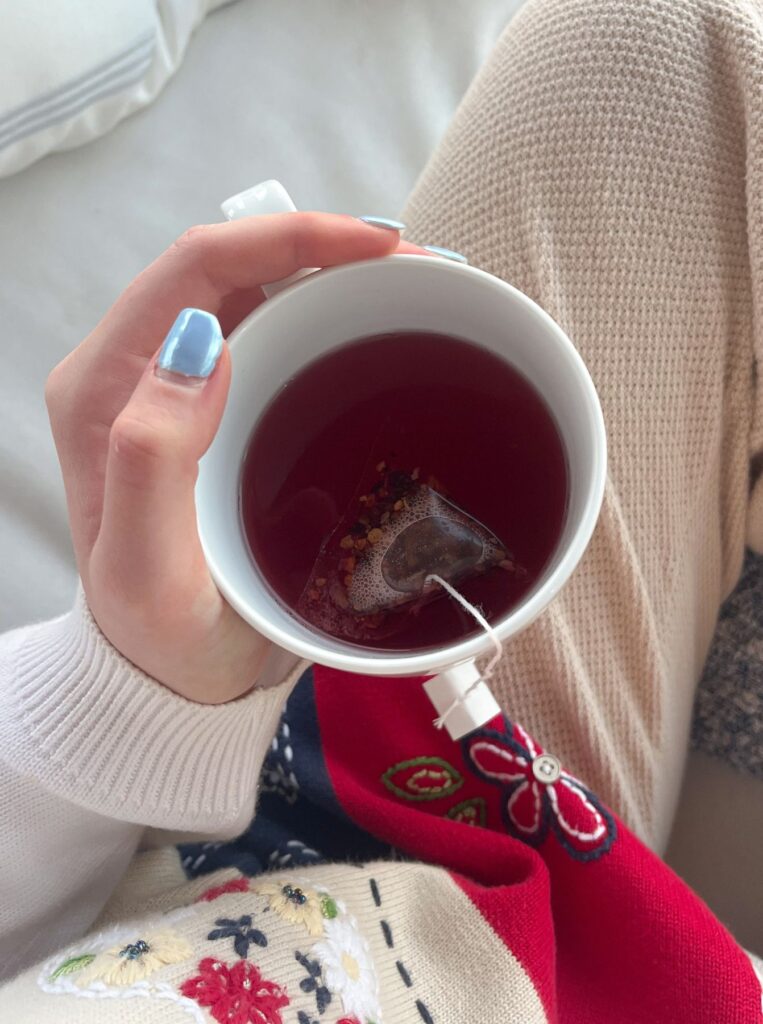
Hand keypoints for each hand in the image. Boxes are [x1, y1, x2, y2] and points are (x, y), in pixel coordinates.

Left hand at [45, 214, 411, 702]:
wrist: (173, 675)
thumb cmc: (162, 636)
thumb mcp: (149, 569)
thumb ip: (153, 456)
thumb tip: (205, 344)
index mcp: (105, 389)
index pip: (196, 269)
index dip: (290, 237)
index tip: (380, 248)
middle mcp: (133, 375)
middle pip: (227, 267)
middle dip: (322, 247)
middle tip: (414, 268)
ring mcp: (171, 392)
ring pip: (252, 296)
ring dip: (328, 277)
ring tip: (407, 291)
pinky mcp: (208, 414)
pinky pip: (266, 338)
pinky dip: (324, 320)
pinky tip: (371, 332)